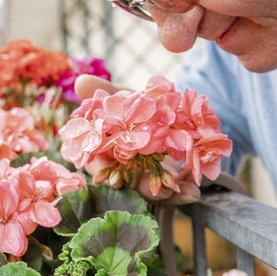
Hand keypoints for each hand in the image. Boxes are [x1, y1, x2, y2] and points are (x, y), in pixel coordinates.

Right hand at [74, 75, 201, 204]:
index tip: (114, 182)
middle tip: (162, 192)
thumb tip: (81, 81)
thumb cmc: (134, 106)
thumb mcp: (123, 97)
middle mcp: (124, 166)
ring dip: (171, 195)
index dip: (103, 174)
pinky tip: (196, 191)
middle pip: (130, 182)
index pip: (97, 165)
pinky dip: (185, 188)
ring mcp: (146, 174)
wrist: (162, 108)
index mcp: (107, 148)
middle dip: (145, 188)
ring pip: (154, 190)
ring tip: (190, 193)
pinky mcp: (166, 177)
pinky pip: (174, 187)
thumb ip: (104, 92)